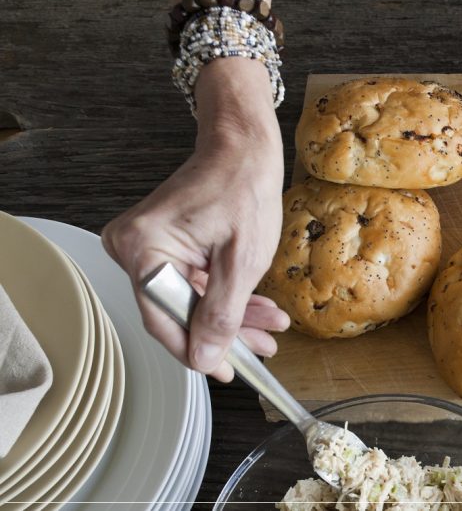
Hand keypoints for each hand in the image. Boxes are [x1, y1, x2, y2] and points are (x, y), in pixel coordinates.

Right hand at [102, 58, 288, 381]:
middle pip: (178, 312)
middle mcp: (132, 249)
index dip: (199, 350)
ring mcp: (145, 249)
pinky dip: (225, 296)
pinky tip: (258, 310)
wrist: (243, 148)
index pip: (164, 319)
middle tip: (263, 349)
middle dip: (226, 331)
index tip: (230, 372)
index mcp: (142, 248)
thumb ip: (223, 313)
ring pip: (189, 301)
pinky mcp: (161, 247)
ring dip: (232, 316)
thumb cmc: (243, 188)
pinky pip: (192, 284)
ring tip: (271, 329)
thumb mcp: (243, 260)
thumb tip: (206, 359)